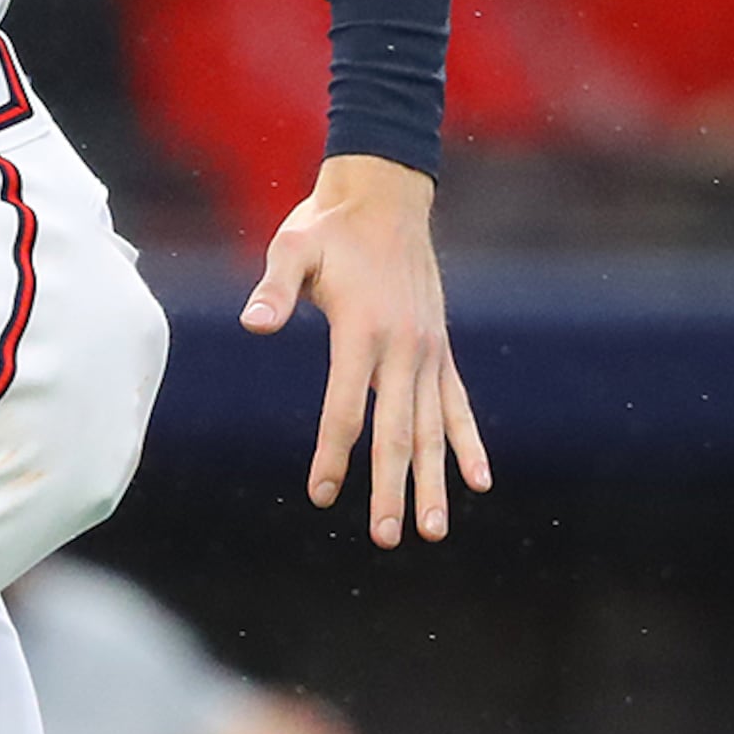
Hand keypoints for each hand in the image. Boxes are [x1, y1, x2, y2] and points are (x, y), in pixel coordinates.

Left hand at [242, 152, 490, 547]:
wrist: (386, 196)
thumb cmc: (328, 227)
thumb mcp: (292, 248)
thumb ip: (275, 289)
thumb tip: (254, 323)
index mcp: (364, 330)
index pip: (346, 407)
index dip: (333, 453)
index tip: (321, 494)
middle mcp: (403, 348)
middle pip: (396, 432)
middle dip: (390, 488)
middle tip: (384, 537)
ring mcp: (428, 352)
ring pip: (431, 430)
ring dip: (432, 482)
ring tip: (433, 532)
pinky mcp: (439, 350)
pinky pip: (457, 406)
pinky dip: (468, 443)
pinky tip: (479, 482)